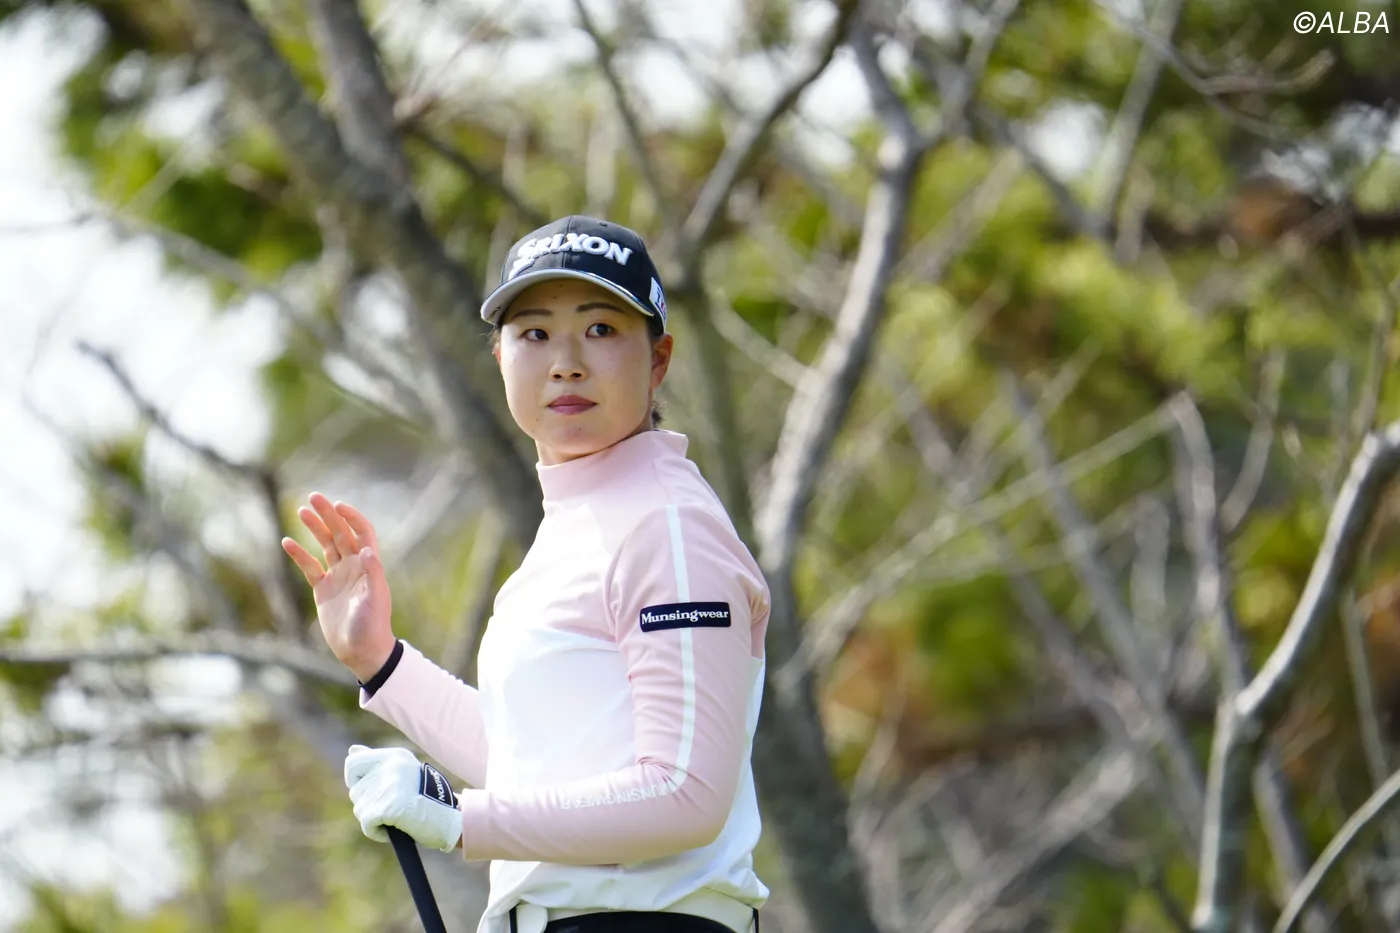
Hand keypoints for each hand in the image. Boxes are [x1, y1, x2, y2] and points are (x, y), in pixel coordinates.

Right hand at [282, 493, 395, 681]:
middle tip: (313, 497)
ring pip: (325, 546)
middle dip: (328, 515)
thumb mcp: (375, 599)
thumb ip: (372, 574)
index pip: (362, 533)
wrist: (361, 651)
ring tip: (301, 511)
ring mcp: (338, 577)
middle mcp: (354, 566)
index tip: (338, 505)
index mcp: (369, 565)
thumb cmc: (372, 626)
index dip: (352, 517)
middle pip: (340, 534)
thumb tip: (368, 550)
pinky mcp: (323, 590)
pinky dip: (300, 555)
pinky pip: (310, 567)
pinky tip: (287, 542)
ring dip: (314, 528)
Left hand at [344, 745, 462, 853]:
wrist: (451, 818)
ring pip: (360, 809)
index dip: (355, 780)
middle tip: (393, 808)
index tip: (370, 790)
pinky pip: (367, 824)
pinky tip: (394, 828)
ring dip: (374, 819)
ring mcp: (388, 787)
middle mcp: (389, 767)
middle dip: (370, 805)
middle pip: (355, 792)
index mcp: (394, 756)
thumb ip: (377, 761)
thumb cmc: (427, 798)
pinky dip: (377, 832)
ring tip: (397, 818)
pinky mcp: (388, 807)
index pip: (352, 762)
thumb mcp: (404, 771)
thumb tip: (351, 750)